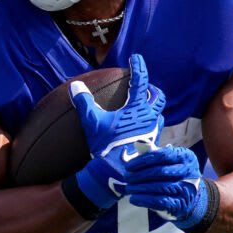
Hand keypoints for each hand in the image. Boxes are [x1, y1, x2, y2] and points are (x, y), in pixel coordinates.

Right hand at [68, 54, 165, 211]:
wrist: (119, 174)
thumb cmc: (107, 147)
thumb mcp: (92, 123)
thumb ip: (84, 102)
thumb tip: (74, 85)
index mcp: (136, 108)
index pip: (140, 81)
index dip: (138, 66)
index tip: (136, 58)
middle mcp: (148, 118)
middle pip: (158, 97)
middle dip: (152, 90)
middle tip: (145, 87)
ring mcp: (152, 132)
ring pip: (158, 114)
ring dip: (152, 108)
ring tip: (143, 108)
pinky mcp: (151, 145)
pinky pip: (155, 130)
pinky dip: (149, 125)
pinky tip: (140, 130)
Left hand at [124, 146, 212, 230]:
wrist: (191, 198)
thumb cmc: (174, 175)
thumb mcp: (169, 162)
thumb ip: (154, 154)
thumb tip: (137, 145)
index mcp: (185, 156)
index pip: (162, 155)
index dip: (143, 160)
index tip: (129, 166)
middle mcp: (189, 171)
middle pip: (160, 171)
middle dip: (140, 175)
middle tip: (127, 178)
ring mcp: (187, 189)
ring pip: (159, 187)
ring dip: (140, 188)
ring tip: (128, 188)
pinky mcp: (181, 204)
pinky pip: (160, 201)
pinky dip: (145, 200)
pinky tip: (134, 199)